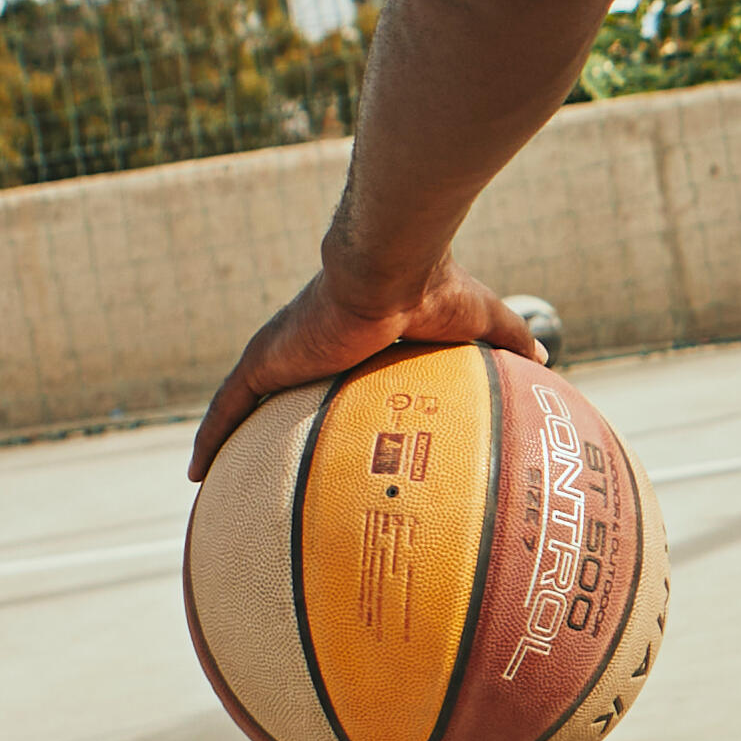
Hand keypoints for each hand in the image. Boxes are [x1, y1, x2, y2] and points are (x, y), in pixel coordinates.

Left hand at [189, 246, 541, 477]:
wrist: (393, 265)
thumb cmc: (438, 288)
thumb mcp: (485, 324)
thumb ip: (511, 343)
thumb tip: (549, 364)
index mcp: (352, 339)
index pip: (328, 372)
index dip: (318, 397)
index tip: (315, 428)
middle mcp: (308, 347)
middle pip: (276, 390)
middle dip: (261, 420)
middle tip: (254, 461)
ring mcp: (281, 354)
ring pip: (241, 403)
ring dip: (224, 434)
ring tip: (209, 475)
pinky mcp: (264, 360)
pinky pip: (225, 407)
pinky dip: (209, 436)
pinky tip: (192, 472)